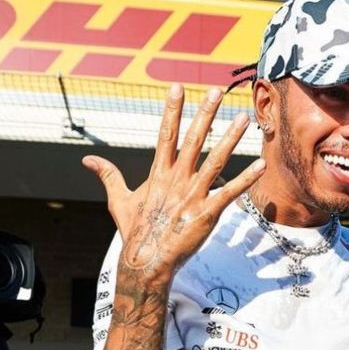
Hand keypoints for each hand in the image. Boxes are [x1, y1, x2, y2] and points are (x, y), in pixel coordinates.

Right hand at [82, 85, 265, 286]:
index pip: (165, 134)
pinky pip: (230, 193)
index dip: (171, 110)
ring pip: (215, 161)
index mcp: (158, 174)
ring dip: (230, 139)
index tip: (177, 86)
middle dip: (205, 114)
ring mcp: (192, 196)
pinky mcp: (206, 214)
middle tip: (218, 90)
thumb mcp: (119, 200)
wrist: (146, 263)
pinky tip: (260, 164)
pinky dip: (246, 179)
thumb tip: (88, 160)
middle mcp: (176, 180)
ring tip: (244, 118)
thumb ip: (109, 176)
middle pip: (192, 140)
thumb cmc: (135, 232)